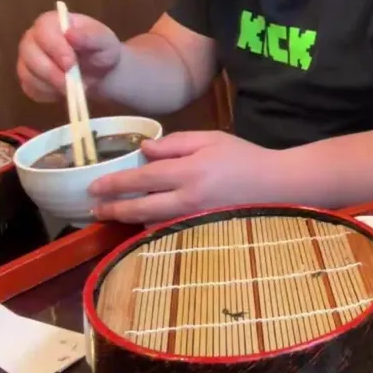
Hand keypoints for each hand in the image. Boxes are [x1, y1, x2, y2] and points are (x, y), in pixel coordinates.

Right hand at [16, 10, 121, 102]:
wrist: (101, 72)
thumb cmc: (102, 51)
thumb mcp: (104, 42)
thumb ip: (90, 36)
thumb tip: (70, 33)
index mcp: (51, 22)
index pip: (43, 30)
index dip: (55, 48)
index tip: (71, 64)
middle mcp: (33, 37)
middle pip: (29, 53)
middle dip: (52, 72)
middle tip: (74, 83)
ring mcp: (27, 59)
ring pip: (28, 73)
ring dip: (53, 85)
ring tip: (76, 87)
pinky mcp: (27, 78)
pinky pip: (30, 89)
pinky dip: (48, 94)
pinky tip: (65, 91)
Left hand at [88, 131, 276, 223]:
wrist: (278, 186)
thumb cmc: (245, 158)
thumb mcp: (211, 139)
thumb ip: (176, 143)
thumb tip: (144, 150)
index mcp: (189, 172)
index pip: (141, 179)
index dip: (114, 184)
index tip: (94, 187)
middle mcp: (188, 200)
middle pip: (139, 208)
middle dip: (113, 209)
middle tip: (95, 210)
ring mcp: (195, 221)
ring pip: (151, 224)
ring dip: (130, 220)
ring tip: (115, 215)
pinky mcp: (203, 233)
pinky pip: (169, 233)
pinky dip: (152, 228)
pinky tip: (145, 223)